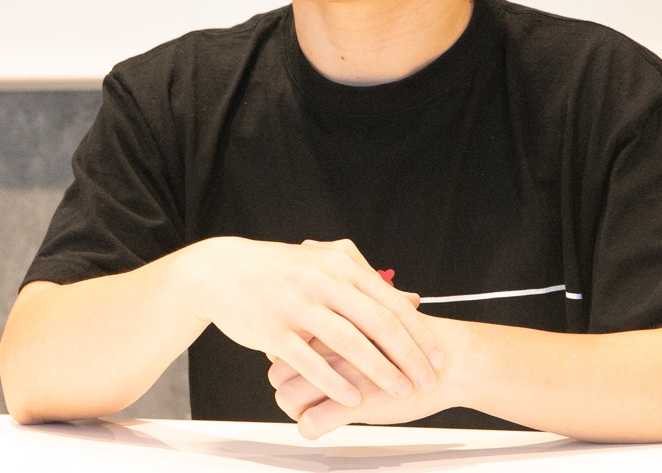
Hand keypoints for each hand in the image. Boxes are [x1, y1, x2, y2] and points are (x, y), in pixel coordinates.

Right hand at [187, 237, 442, 408]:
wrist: (223, 270)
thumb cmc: (281, 270)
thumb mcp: (326, 263)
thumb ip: (368, 280)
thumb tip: (412, 300)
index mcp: (340, 265)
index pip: (391, 302)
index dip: (418, 334)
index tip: (438, 358)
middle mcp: (322, 281)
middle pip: (377, 322)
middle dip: (408, 356)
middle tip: (427, 380)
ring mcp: (297, 305)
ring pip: (348, 343)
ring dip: (378, 370)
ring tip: (399, 391)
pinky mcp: (273, 329)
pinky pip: (310, 360)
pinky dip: (334, 381)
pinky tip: (352, 399)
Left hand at [268, 319, 461, 439]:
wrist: (449, 361)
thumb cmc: (411, 341)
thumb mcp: (372, 317)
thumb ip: (342, 318)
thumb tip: (313, 325)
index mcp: (334, 319)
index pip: (285, 340)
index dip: (285, 357)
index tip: (295, 365)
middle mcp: (331, 345)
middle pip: (278, 370)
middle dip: (286, 385)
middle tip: (302, 391)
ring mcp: (341, 374)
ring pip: (287, 397)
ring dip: (295, 408)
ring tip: (311, 409)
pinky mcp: (354, 403)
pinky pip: (312, 422)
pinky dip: (310, 427)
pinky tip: (322, 423)